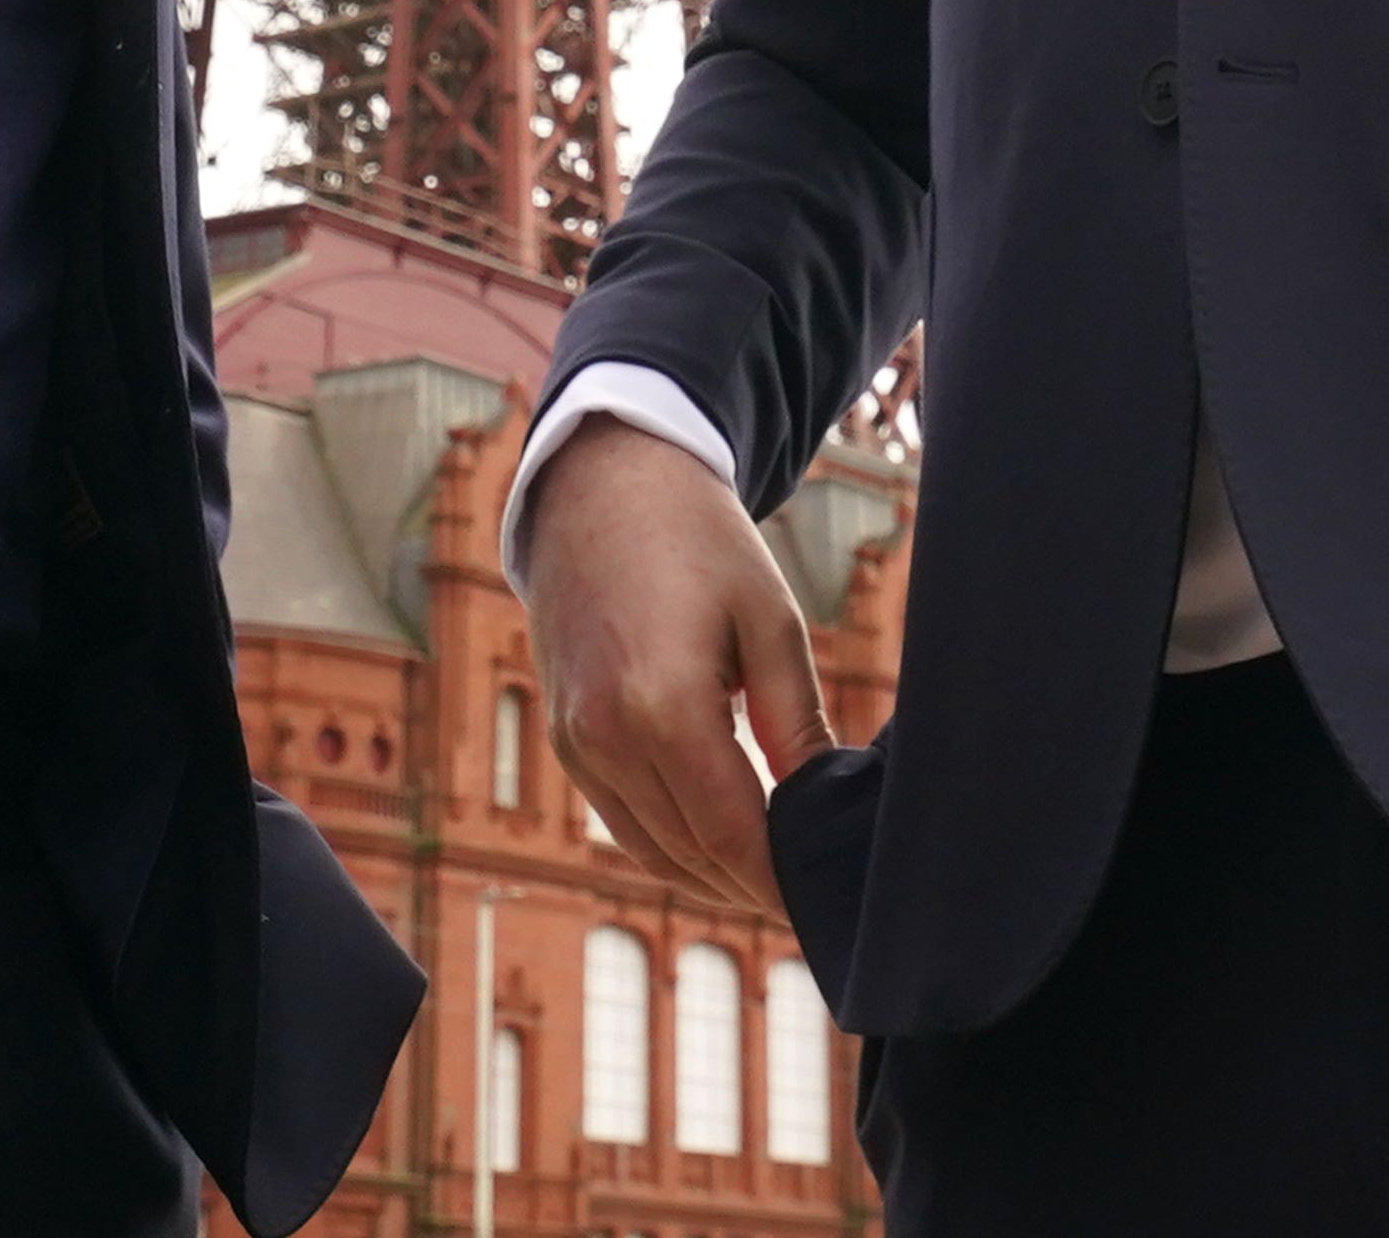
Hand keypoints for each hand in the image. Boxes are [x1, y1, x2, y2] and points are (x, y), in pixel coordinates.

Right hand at [519, 416, 832, 918]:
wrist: (601, 487)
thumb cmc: (699, 542)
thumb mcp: (770, 621)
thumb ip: (797, 723)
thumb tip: (820, 805)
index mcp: (661, 706)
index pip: (731, 835)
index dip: (779, 880)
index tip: (824, 900)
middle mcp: (604, 737)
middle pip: (691, 855)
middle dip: (753, 885)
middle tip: (814, 899)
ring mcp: (574, 743)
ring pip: (651, 851)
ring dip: (711, 876)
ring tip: (773, 883)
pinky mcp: (563, 740)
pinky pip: (620, 820)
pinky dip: (669, 845)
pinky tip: (718, 845)